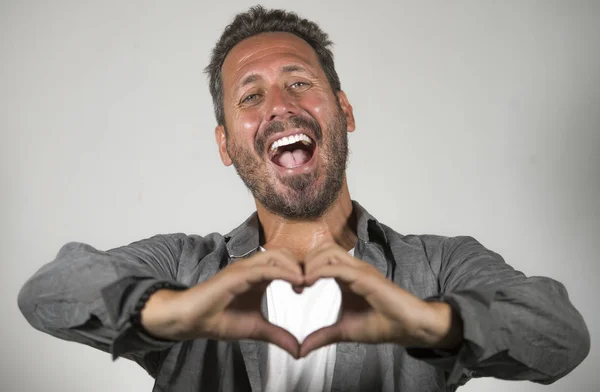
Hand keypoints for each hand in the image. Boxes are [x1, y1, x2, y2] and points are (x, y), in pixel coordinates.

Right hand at [142, 249, 303, 357]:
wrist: (191, 320)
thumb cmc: (218, 319)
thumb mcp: (256, 329)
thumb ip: (277, 335)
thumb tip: (298, 349)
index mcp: (258, 275)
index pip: (285, 263)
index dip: (301, 271)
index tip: (313, 286)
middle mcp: (252, 267)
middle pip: (284, 253)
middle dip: (301, 264)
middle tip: (312, 282)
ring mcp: (244, 268)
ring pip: (276, 255)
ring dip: (294, 267)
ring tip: (306, 283)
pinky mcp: (237, 274)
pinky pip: (265, 268)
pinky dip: (283, 273)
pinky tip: (296, 283)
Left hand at [299, 242, 462, 356]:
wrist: (407, 327)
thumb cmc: (382, 324)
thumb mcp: (344, 331)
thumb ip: (323, 336)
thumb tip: (301, 350)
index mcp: (347, 275)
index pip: (321, 258)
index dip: (304, 267)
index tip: (295, 287)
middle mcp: (353, 267)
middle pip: (322, 248)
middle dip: (304, 261)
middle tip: (296, 284)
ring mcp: (360, 269)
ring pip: (328, 251)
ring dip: (310, 264)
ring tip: (302, 283)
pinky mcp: (365, 276)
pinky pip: (337, 266)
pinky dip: (320, 271)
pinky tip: (309, 282)